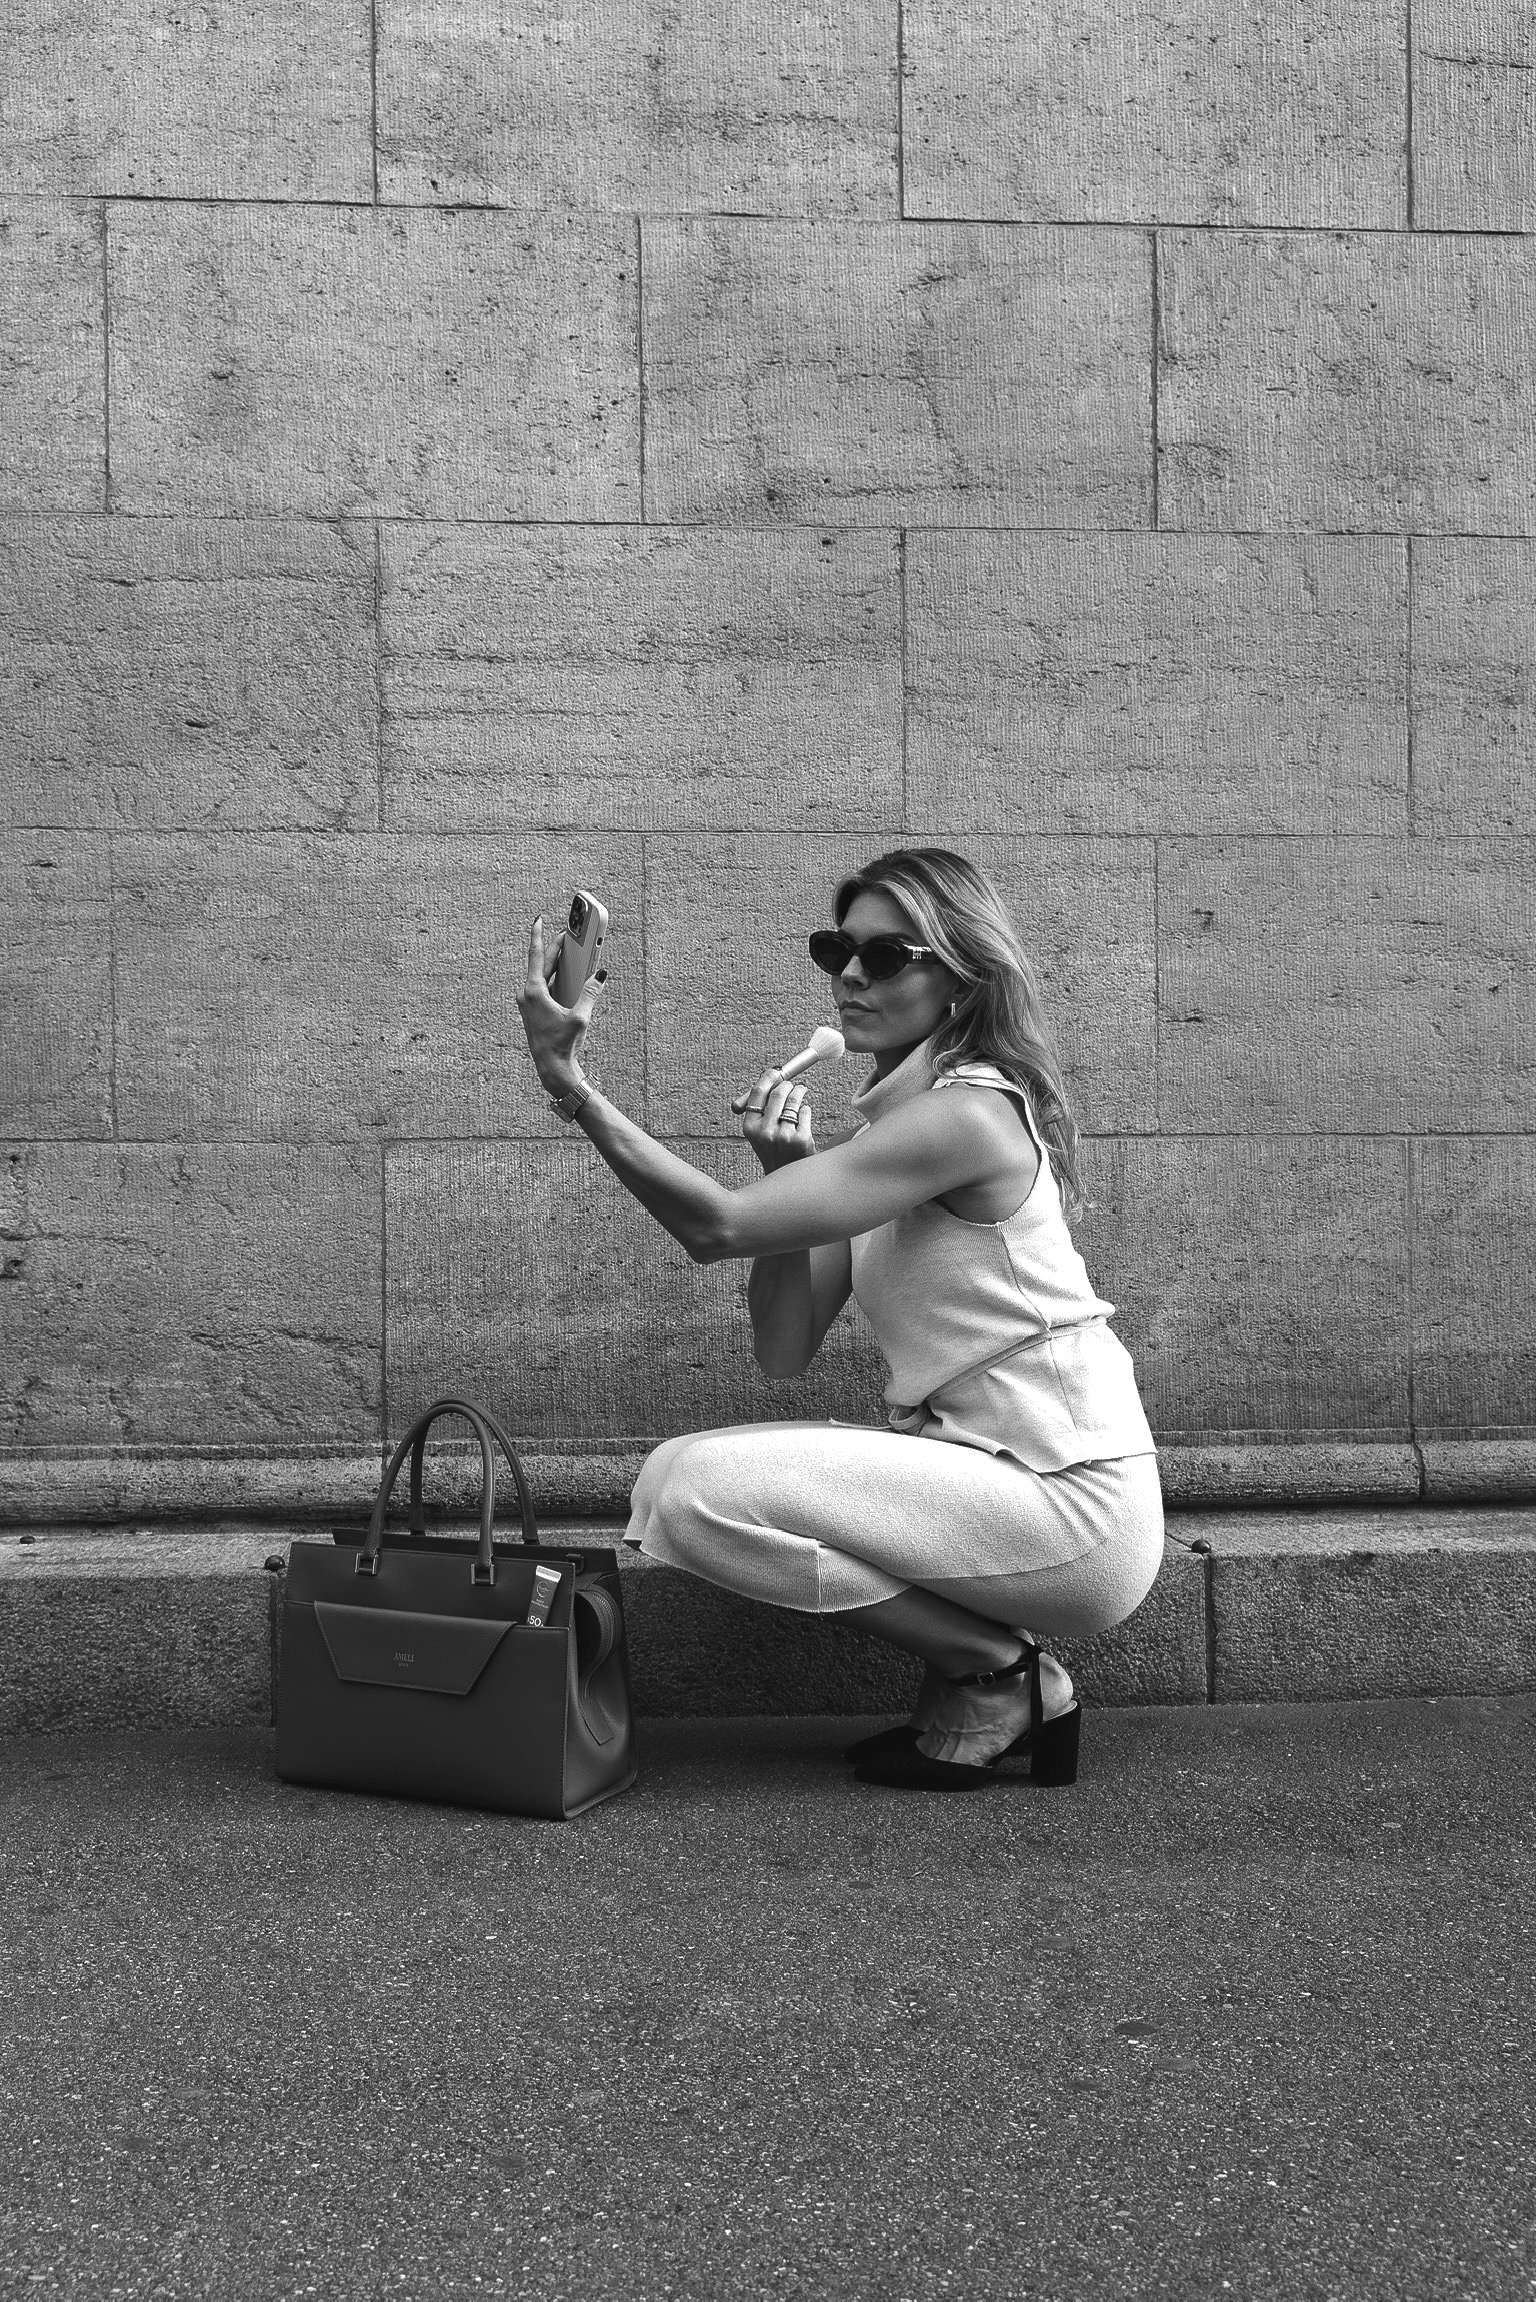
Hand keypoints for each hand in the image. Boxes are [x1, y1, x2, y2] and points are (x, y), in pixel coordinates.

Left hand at [516, 916, 606, 1091]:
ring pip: (546, 976)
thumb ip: (590, 992)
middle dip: (558, 949)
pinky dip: (558, 981)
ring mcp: (530, 1003)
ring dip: (560, 965)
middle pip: (545, 964)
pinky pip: (547, 988)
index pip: (537, 955)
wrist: (551, 1068)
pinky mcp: (535, 1011)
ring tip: (574, 954)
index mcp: (533, 991)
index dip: (539, 934)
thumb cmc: (561, 1043)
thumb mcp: (580, 1016)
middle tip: (570, 934)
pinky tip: (570, 979)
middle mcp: (528, 995)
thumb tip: (600, 975)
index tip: (539, 919)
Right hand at [732, 1068, 815, 1171]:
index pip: (758, 1093)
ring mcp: (783, 1136)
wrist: (786, 1181)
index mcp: (750, 1128)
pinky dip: (806, 1111)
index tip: (776, 1071)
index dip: (768, 1077)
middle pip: (778, 1093)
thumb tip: (769, 1077)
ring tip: (801, 1092)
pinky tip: (804, 1118)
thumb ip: (761, 1108)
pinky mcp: (801, 1140)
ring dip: (800, 1092)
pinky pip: (805, 1111)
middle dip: (788, 1085)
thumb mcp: (760, 1134)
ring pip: (794, 1100)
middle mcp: (764, 1132)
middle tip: (793, 1086)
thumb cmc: (775, 1151)